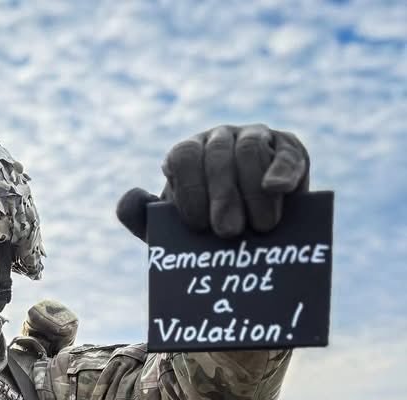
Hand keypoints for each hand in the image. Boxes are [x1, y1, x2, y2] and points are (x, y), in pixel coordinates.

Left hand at [117, 123, 308, 240]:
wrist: (249, 241)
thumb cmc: (203, 234)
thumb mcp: (171, 230)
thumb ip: (144, 218)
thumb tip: (129, 199)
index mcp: (187, 155)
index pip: (182, 155)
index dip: (190, 189)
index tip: (197, 226)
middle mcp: (218, 140)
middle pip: (216, 153)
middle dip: (222, 195)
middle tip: (227, 233)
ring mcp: (254, 139)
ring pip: (249, 148)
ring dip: (252, 191)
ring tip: (258, 228)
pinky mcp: (289, 149)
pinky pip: (287, 152)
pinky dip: (282, 169)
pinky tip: (278, 189)